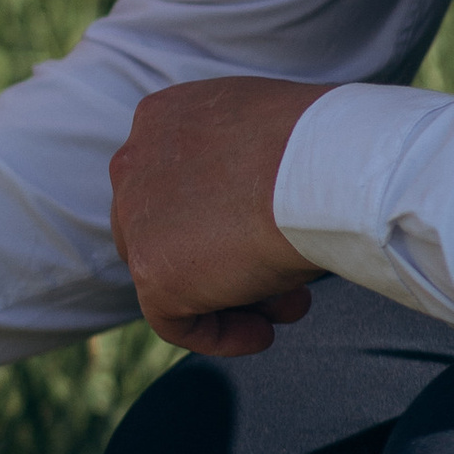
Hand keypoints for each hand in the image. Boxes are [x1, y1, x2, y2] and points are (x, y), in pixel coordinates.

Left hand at [108, 74, 323, 355]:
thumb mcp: (269, 133)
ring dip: (233, 295)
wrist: (318, 169)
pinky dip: (217, 334)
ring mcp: (136, 217)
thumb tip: (261, 196)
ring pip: (173, 272)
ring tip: (290, 306)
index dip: (221, 218)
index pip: (175, 181)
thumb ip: (244, 159)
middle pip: (167, 228)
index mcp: (161, 118)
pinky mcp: (152, 270)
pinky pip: (173, 320)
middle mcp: (135, 161)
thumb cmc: (318, 146)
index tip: (269, 232)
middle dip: (226, 259)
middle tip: (283, 280)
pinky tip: (262, 334)